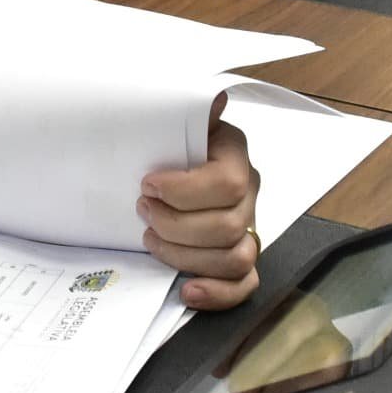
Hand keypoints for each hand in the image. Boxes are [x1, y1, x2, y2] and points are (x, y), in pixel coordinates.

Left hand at [140, 99, 259, 310]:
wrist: (156, 166)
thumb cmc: (162, 143)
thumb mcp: (171, 119)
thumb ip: (190, 108)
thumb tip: (217, 98)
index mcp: (234, 155)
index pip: (228, 183)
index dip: (185, 191)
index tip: (147, 185)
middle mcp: (249, 193)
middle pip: (228, 227)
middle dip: (176, 225)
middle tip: (142, 211)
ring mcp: (248, 228)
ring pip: (234, 258)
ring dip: (185, 256)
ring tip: (150, 240)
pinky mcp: (240, 258)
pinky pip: (244, 285)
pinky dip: (217, 294)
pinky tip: (187, 290)